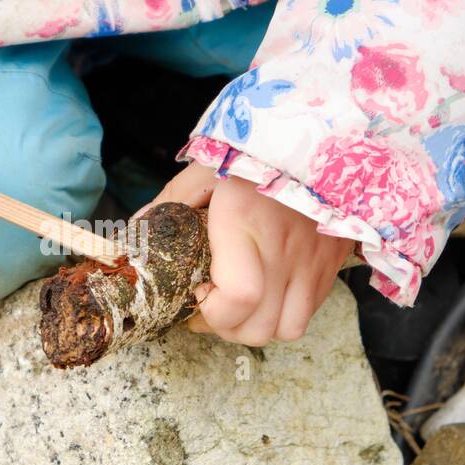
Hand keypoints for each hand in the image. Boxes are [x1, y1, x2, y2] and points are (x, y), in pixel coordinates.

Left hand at [149, 161, 354, 345]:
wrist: (316, 136)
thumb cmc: (253, 150)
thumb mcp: (205, 167)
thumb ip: (169, 203)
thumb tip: (133, 235)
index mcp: (243, 221)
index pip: (238, 297)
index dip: (212, 312)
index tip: (196, 294)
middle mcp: (283, 248)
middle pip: (257, 326)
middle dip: (225, 327)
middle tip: (208, 306)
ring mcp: (313, 259)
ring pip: (286, 328)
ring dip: (256, 326)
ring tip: (239, 305)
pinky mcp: (331, 263)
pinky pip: (308, 312)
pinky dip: (283, 314)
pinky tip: (267, 293)